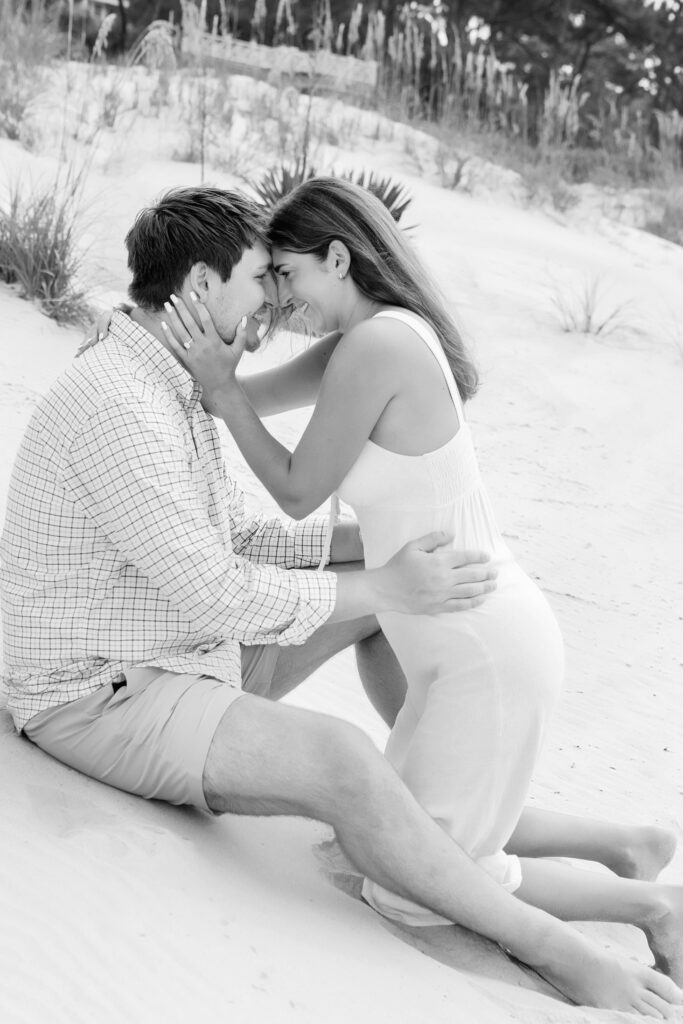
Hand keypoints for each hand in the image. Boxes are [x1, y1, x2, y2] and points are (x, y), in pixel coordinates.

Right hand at [76, 304, 132, 356]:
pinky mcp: (97, 337)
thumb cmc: (135, 317)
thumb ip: (125, 307)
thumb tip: (115, 306)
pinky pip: (89, 341)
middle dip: (91, 337)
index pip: (103, 320)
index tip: (103, 338)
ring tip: (80, 350)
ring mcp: (98, 329)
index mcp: (109, 315)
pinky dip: (84, 347)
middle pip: (94, 328)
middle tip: (90, 345)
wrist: (135, 324)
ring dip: (84, 342)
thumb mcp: (132, 311)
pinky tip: (78, 354)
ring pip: (90, 335)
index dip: (102, 328)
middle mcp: (102, 321)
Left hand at [160, 293, 248, 415]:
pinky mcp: (186, 360)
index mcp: (214, 341)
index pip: (205, 319)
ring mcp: (193, 352)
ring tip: (167, 305)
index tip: (193, 295)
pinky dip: (168, 335)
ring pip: (180, 332)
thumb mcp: (238, 350)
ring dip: (173, 317)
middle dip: (181, 308)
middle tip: (174, 296)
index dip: (199, 306)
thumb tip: (244, 317)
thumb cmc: (229, 366)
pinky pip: (175, 345)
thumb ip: (241, 334)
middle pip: (189, 323)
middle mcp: (202, 345)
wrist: (220, 385)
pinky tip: (163, 324)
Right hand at [378, 533, 496, 613]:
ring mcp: (442, 594)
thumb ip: (433, 538)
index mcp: (439, 561)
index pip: (465, 557)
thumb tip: (452, 533)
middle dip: (487, 573)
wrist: (386, 589)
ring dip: (485, 587)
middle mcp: (444, 578)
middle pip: (473, 575)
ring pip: (470, 591)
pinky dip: (473, 602)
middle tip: (495, 572)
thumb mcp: (413, 546)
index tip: (487, 556)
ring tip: (494, 585)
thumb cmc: (398, 566)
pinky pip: (460, 605)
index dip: (479, 556)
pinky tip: (481, 599)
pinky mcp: (438, 606)